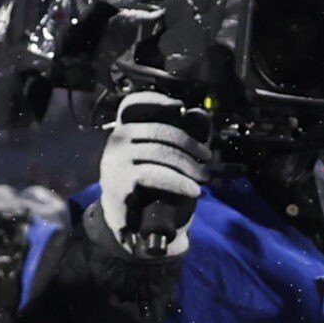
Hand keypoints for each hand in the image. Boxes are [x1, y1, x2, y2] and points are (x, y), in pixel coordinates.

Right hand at [98, 92, 211, 258]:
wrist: (127, 221)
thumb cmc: (148, 185)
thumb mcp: (161, 159)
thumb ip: (177, 138)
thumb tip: (197, 114)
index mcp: (125, 130)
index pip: (133, 105)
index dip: (155, 100)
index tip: (180, 107)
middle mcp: (117, 140)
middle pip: (159, 130)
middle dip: (189, 143)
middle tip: (207, 157)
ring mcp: (116, 160)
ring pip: (160, 152)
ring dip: (188, 164)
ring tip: (203, 176)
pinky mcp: (119, 180)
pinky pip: (155, 174)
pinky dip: (179, 181)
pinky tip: (193, 189)